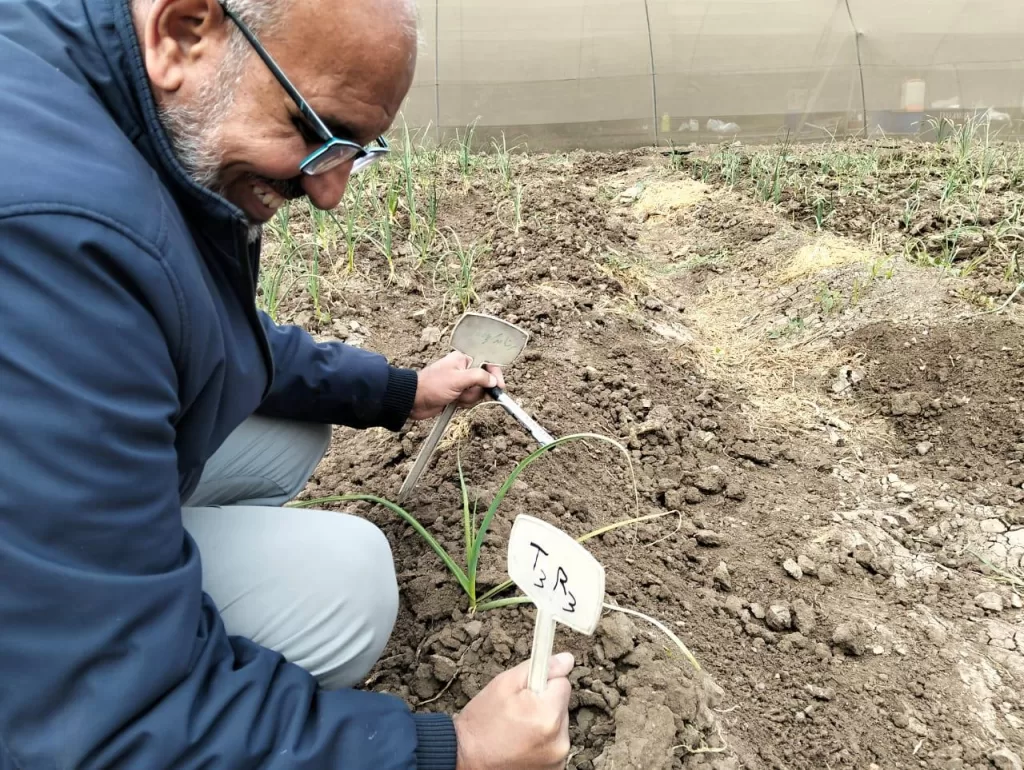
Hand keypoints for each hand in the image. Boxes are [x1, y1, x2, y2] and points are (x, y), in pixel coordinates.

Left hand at [409, 351, 505, 420]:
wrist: (414, 401)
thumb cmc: (432, 386)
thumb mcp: (458, 379)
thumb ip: (479, 378)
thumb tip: (494, 381)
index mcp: (463, 359)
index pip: (487, 364)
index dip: (495, 375)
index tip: (499, 387)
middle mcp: (463, 369)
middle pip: (484, 381)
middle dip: (476, 390)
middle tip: (464, 391)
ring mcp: (460, 383)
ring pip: (477, 393)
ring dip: (468, 398)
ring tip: (455, 397)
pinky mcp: (457, 394)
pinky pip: (469, 400)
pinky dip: (464, 403)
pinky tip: (453, 402)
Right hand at [453, 652, 574, 769]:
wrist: (463, 757)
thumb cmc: (481, 721)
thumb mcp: (505, 684)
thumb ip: (539, 668)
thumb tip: (567, 660)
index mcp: (548, 715)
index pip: (563, 683)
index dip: (542, 683)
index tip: (525, 692)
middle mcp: (559, 741)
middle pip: (561, 707)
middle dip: (543, 704)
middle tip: (517, 712)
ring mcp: (557, 759)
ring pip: (558, 726)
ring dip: (544, 724)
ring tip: (517, 730)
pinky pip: (553, 745)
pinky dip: (542, 743)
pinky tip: (522, 744)